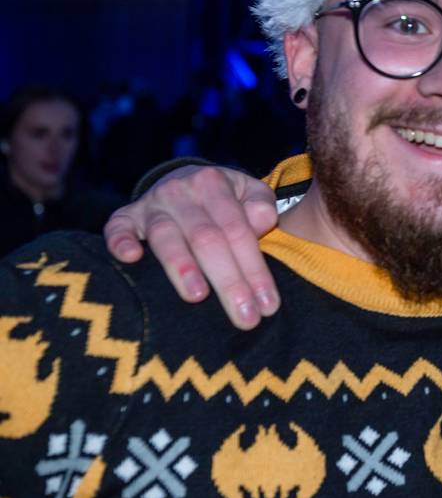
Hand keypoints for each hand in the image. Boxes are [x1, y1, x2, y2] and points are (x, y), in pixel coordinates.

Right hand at [103, 165, 280, 329]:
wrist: (183, 179)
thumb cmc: (224, 199)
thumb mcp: (250, 191)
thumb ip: (262, 205)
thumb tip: (262, 223)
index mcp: (215, 184)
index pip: (239, 231)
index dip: (255, 270)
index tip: (268, 306)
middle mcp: (181, 192)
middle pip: (207, 239)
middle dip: (228, 282)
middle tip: (245, 317)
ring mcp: (151, 204)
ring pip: (166, 237)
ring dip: (182, 268)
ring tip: (197, 297)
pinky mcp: (125, 216)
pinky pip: (118, 228)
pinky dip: (121, 242)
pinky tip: (131, 259)